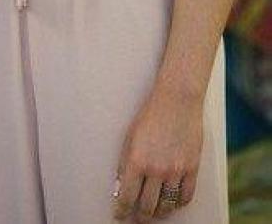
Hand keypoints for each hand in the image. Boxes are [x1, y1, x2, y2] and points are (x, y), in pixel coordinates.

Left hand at [112, 85, 203, 221]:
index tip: (119, 215)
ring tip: (154, 213)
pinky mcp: (192, 168)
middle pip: (148, 207)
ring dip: (159, 212)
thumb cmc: (150, 115)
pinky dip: (178, 204)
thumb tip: (120, 187)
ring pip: (167, 205)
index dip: (122, 210)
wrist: (177, 100)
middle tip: (137, 219)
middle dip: (140, 217)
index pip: (127, 197)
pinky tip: (172, 203)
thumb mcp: (129, 138)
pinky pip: (185, 197)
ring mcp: (176, 170)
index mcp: (137, 161)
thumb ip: (124, 164)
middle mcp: (156, 169)